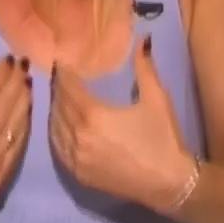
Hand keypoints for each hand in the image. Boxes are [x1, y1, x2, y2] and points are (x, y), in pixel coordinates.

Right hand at [0, 54, 31, 222]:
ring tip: (27, 84)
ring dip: (24, 102)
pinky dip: (24, 128)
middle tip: (24, 65)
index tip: (10, 58)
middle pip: (8, 104)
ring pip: (17, 125)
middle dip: (17, 82)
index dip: (2, 73)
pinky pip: (18, 148)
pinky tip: (25, 115)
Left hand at [49, 34, 193, 213]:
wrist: (168, 183)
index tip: (61, 62)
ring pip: (54, 128)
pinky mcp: (79, 174)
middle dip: (58, 90)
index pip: (68, 89)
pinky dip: (57, 133)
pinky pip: (59, 149)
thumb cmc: (162, 138)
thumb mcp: (156, 99)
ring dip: (55, 111)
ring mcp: (76, 158)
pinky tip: (62, 125)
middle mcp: (78, 137)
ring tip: (61, 98)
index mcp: (93, 115)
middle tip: (60, 77)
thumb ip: (144, 68)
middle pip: (58, 107)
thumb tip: (143, 40)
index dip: (63, 74)